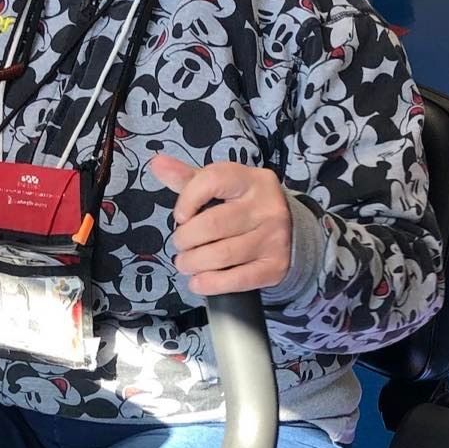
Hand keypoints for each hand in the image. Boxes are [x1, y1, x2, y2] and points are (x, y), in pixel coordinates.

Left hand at [149, 154, 293, 296]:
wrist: (292, 233)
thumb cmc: (245, 206)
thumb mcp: (223, 187)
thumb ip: (189, 178)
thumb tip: (156, 164)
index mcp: (252, 180)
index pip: (212, 180)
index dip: (187, 199)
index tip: (180, 216)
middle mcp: (267, 207)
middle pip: (212, 224)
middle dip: (185, 239)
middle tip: (180, 245)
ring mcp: (274, 238)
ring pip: (221, 255)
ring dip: (193, 263)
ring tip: (185, 264)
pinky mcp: (274, 267)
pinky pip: (236, 280)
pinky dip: (210, 284)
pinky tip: (198, 282)